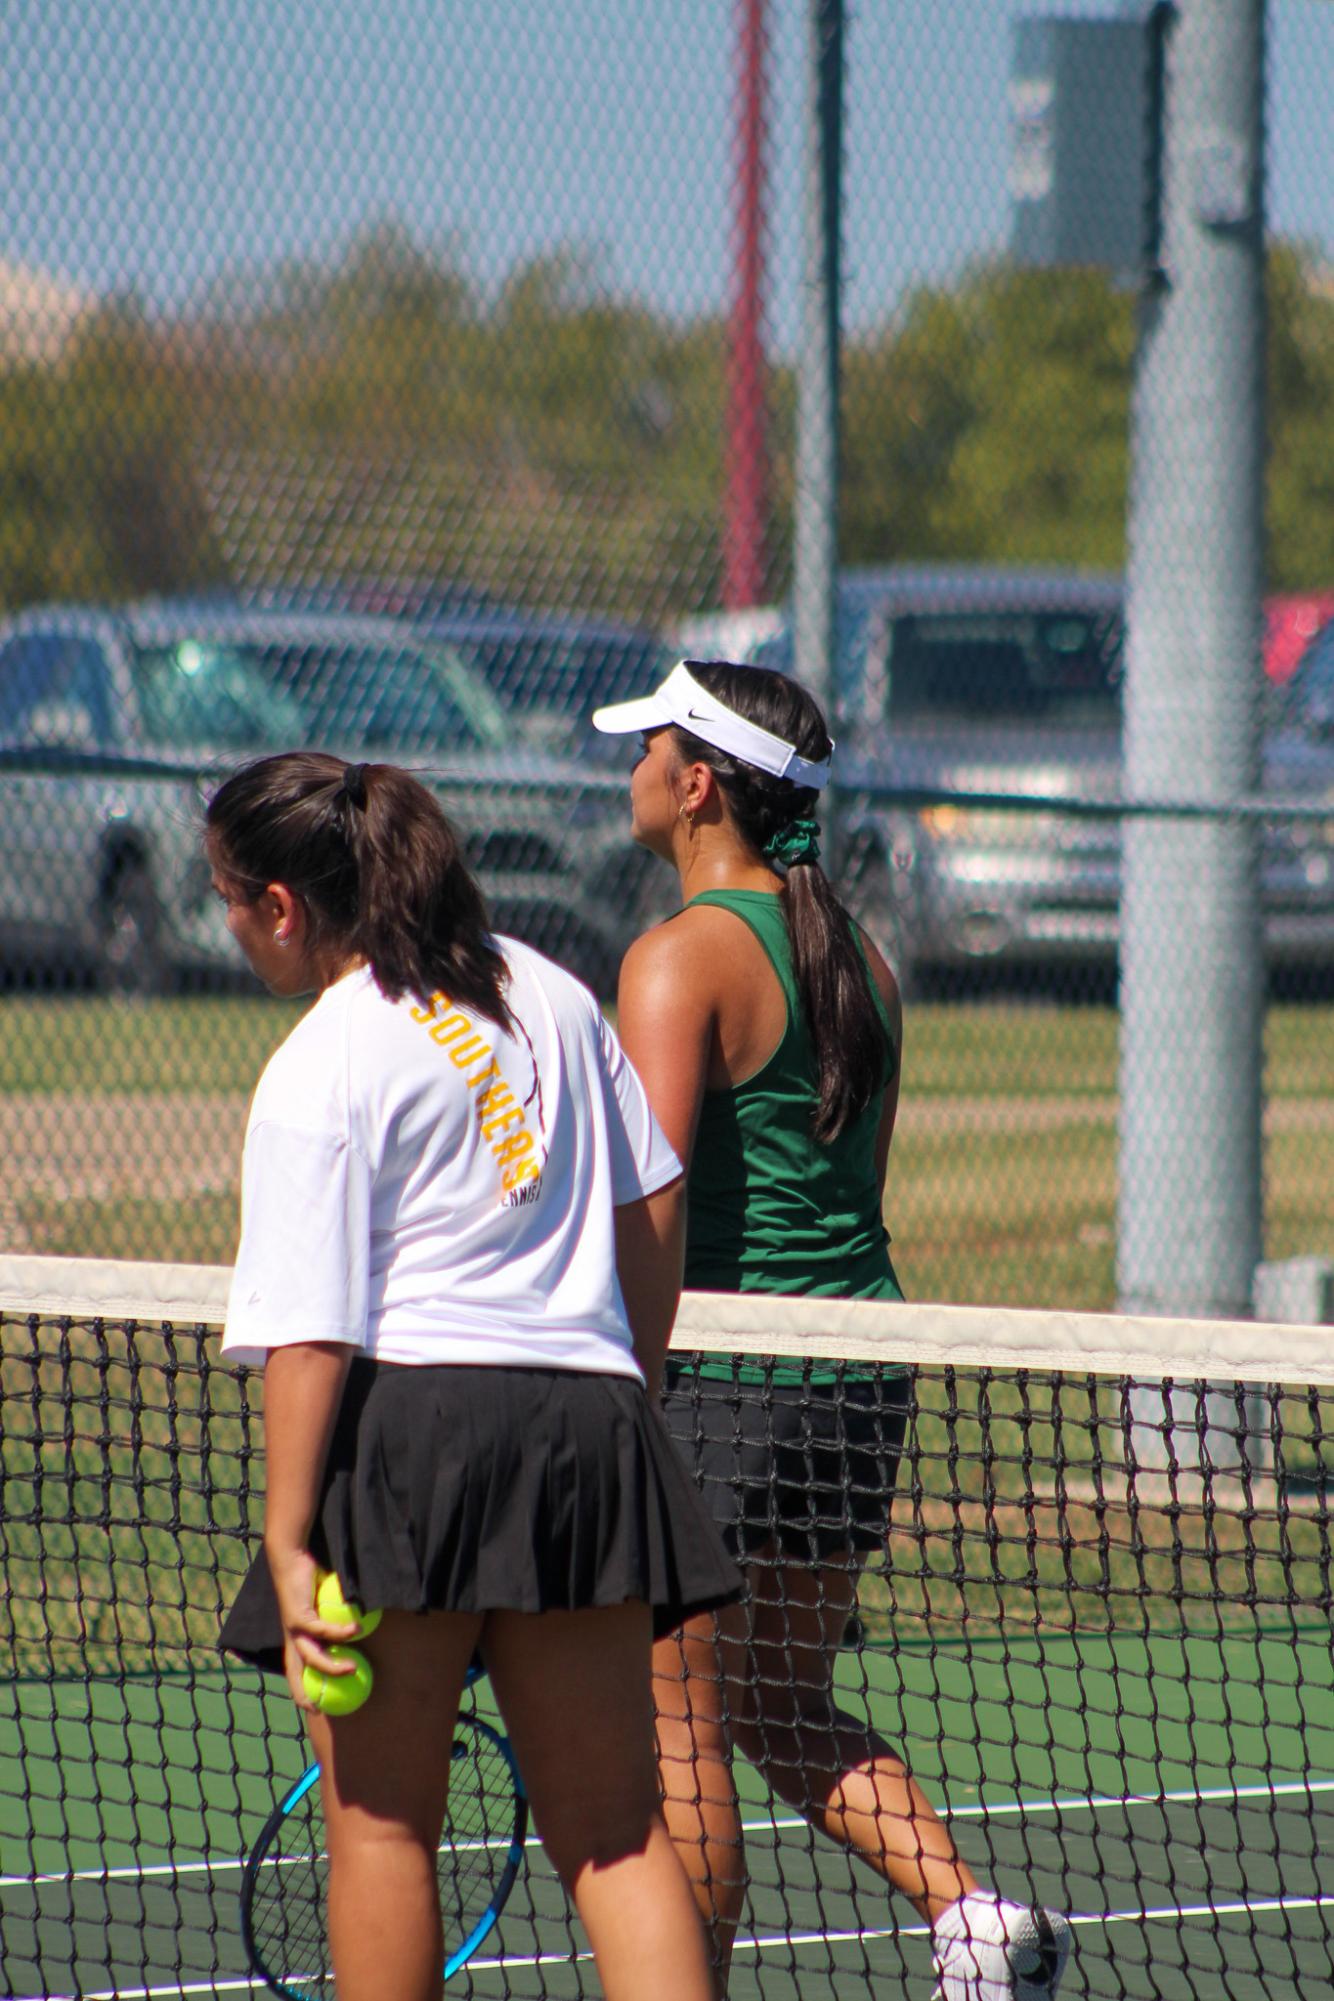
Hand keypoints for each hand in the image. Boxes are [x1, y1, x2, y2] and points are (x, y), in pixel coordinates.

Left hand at [266, 1544, 362, 1711]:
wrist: (291, 1559)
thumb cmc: (309, 1579)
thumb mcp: (323, 1603)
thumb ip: (335, 1617)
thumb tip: (361, 1626)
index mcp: (294, 1638)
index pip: (295, 1671)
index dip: (302, 1691)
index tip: (315, 1707)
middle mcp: (291, 1637)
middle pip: (296, 1674)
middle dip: (305, 1695)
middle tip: (323, 1708)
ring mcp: (293, 1629)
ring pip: (312, 1657)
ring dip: (333, 1666)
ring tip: (354, 1668)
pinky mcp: (298, 1617)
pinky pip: (323, 1630)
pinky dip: (342, 1632)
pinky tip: (358, 1628)